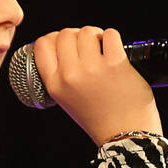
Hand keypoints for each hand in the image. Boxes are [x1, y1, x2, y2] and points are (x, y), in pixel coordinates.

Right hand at [33, 27, 162, 146]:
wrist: (125, 136)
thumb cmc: (99, 118)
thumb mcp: (67, 100)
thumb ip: (61, 74)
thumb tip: (64, 44)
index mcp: (55, 85)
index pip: (42, 45)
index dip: (52, 38)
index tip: (64, 41)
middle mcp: (70, 75)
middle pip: (65, 34)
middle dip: (77, 36)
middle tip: (88, 47)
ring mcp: (92, 69)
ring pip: (86, 31)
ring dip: (96, 36)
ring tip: (102, 49)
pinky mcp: (115, 64)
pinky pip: (110, 34)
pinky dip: (112, 37)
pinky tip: (114, 50)